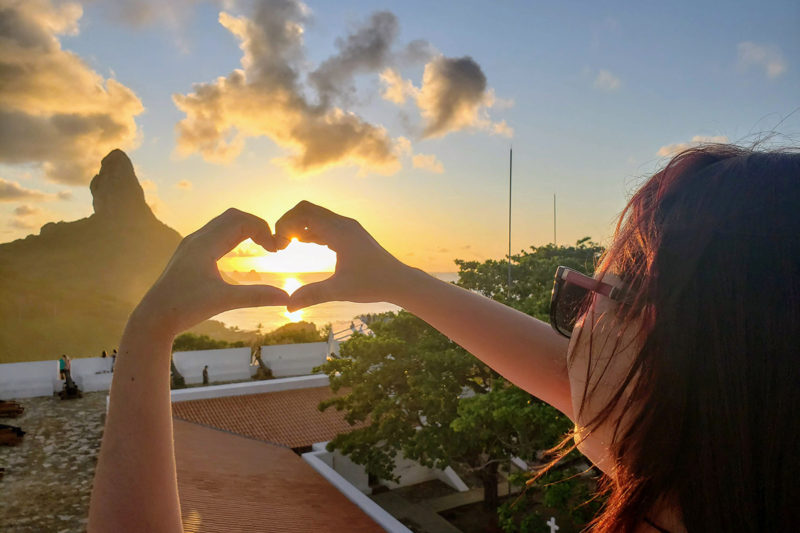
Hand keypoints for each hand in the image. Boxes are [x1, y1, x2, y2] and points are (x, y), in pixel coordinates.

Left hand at [131, 208, 288, 336]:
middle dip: (256, 226)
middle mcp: (197, 239)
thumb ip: (256, 296)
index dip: (263, 229)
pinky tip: (240, 254)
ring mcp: (191, 245)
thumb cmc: (185, 309)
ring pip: (223, 224)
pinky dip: (233, 237)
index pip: (241, 221)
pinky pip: (215, 234)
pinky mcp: (189, 254)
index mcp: (205, 244)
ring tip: (262, 247)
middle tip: (271, 245)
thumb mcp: (224, 301)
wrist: (153, 318)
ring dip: (245, 230)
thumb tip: (287, 298)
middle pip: (232, 216)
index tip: (276, 250)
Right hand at [275, 201, 408, 310]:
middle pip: (306, 210)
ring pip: (316, 216)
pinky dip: (311, 231)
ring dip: (299, 227)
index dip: (284, 226)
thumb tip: (288, 308)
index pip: (303, 214)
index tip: (279, 247)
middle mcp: (343, 224)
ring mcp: (348, 227)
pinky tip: (302, 244)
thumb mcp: (340, 291)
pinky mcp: (350, 234)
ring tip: (286, 246)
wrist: (399, 281)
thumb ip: (312, 295)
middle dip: (288, 223)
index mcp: (339, 232)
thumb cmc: (373, 284)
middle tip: (280, 245)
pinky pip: (325, 224)